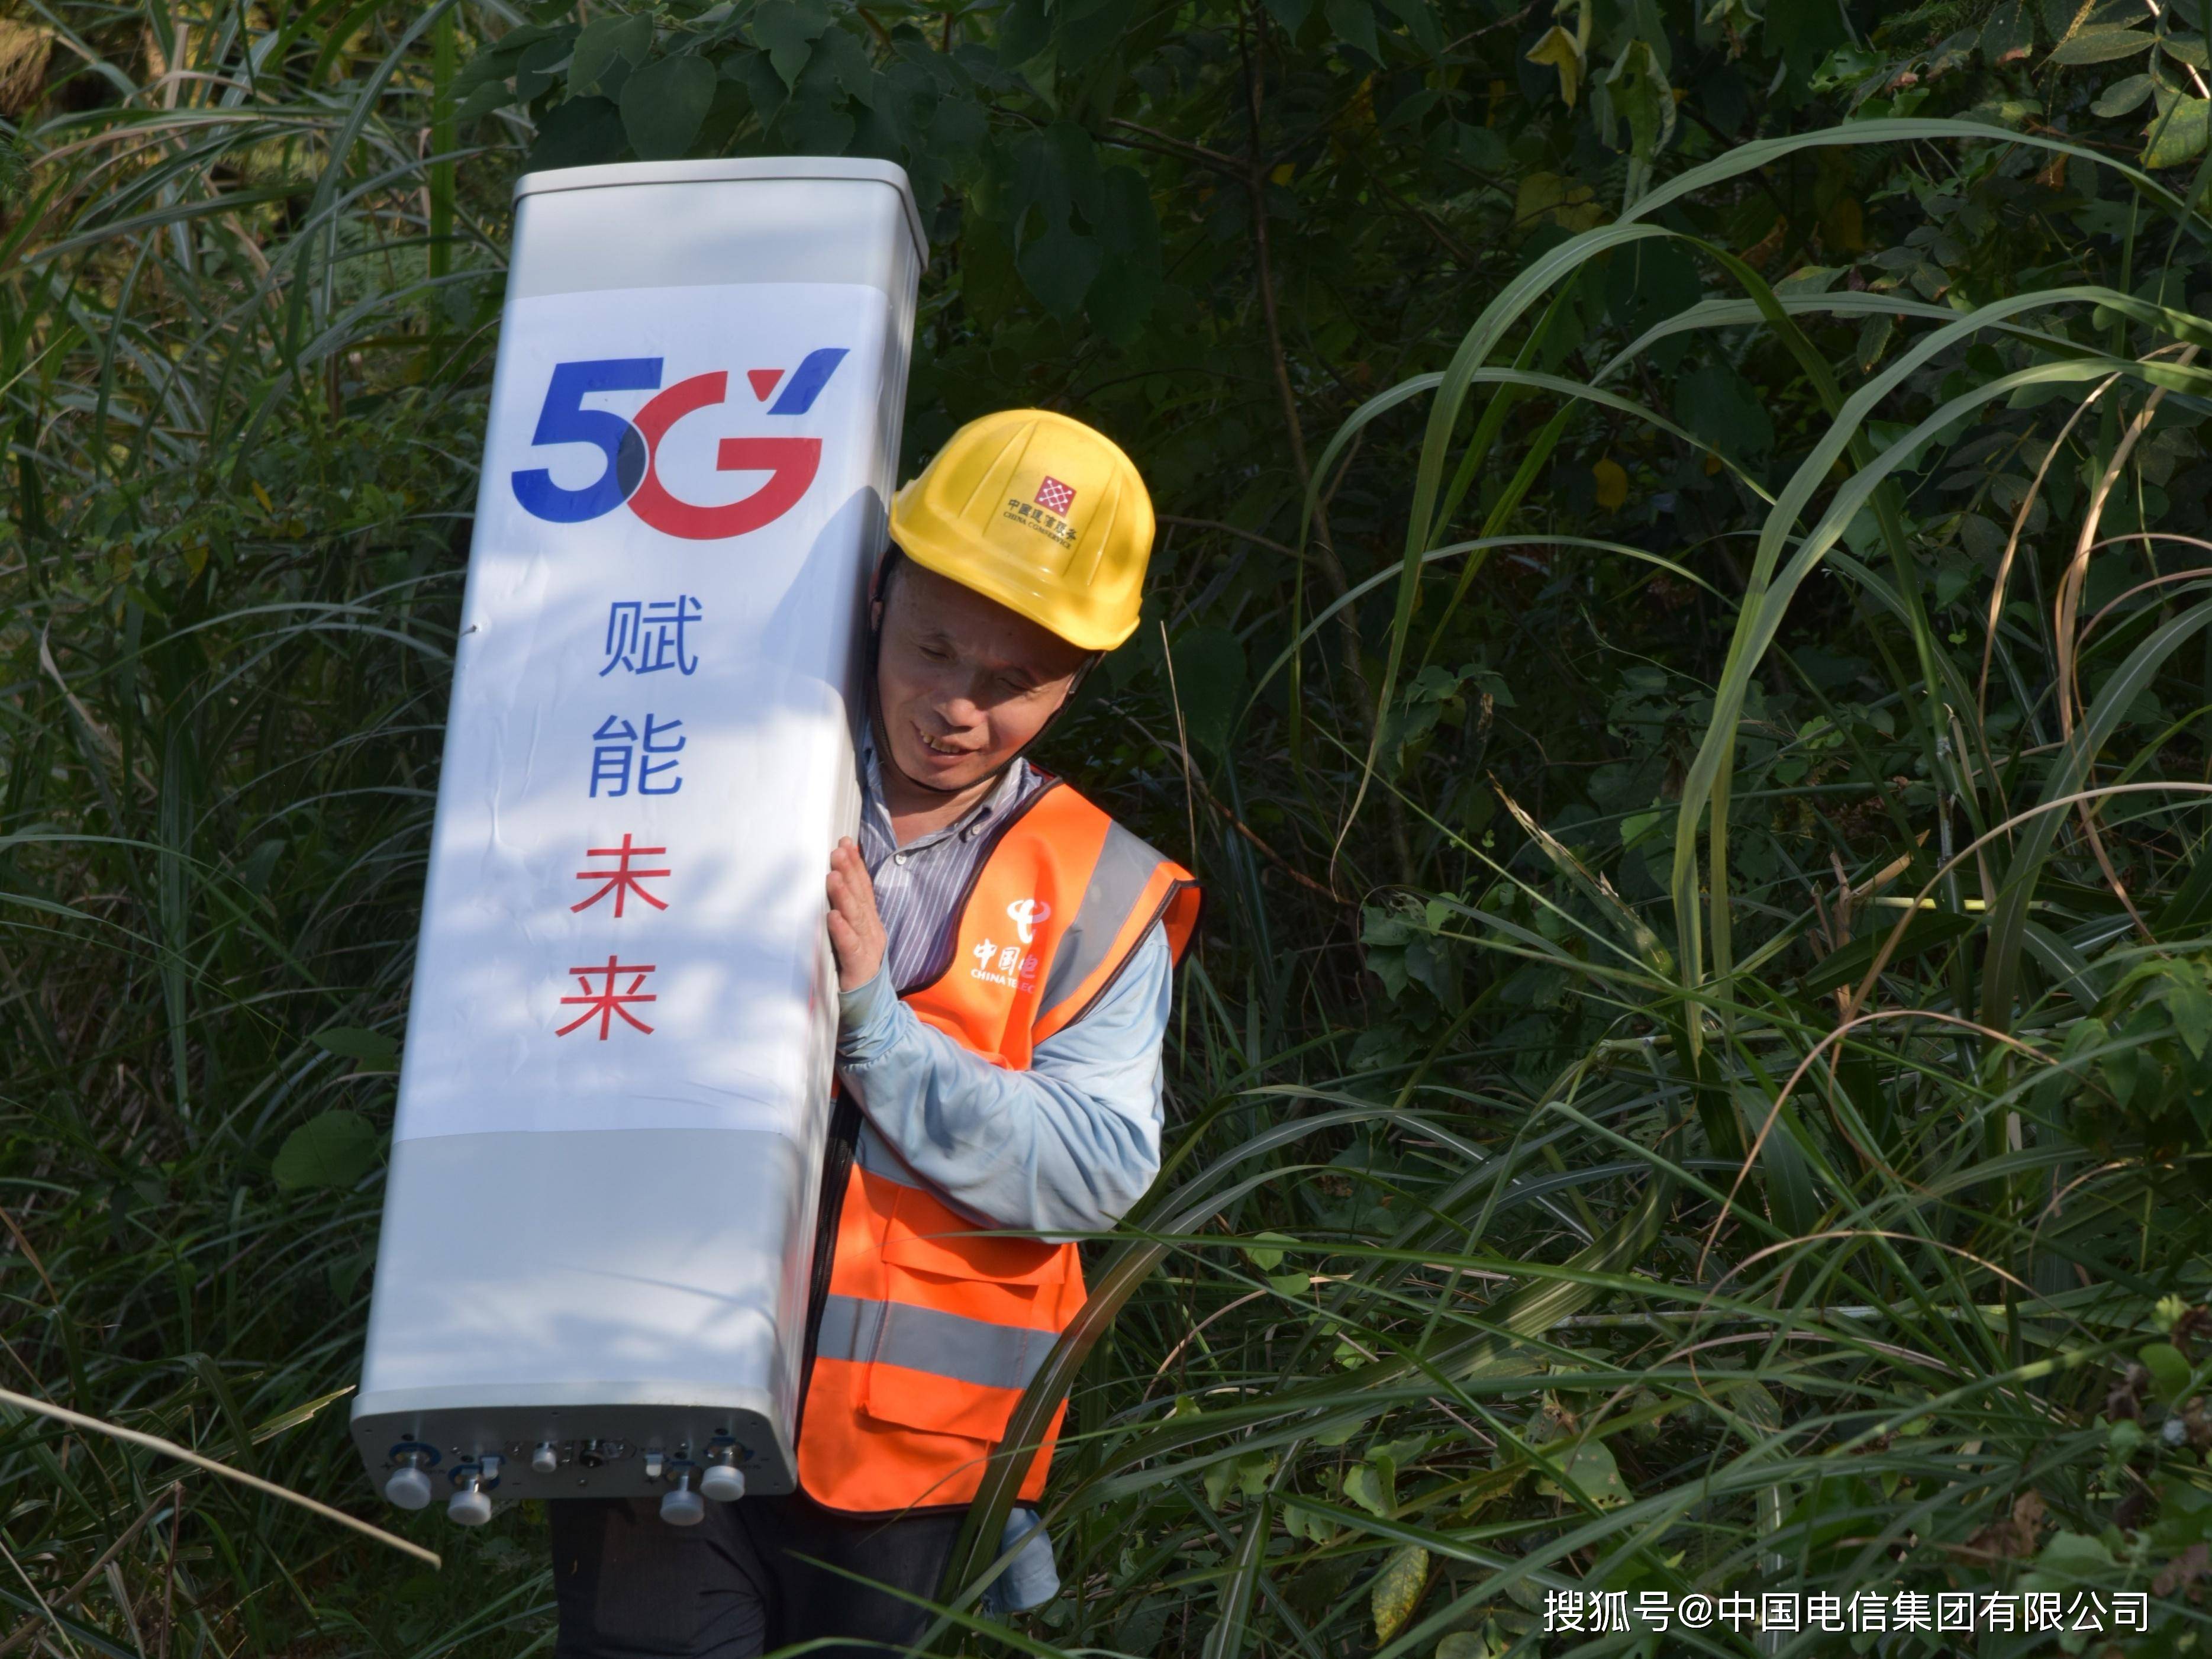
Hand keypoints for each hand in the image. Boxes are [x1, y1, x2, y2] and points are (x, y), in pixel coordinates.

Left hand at [826, 837, 886, 992]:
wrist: (870, 1011)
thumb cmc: (853, 971)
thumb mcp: (850, 937)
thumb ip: (844, 914)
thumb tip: (827, 885)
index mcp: (869, 922)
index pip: (863, 888)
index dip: (855, 865)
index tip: (845, 843)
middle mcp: (872, 931)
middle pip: (861, 896)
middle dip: (850, 871)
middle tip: (838, 850)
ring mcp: (868, 948)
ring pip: (856, 917)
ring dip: (844, 894)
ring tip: (833, 875)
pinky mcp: (859, 968)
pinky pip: (850, 947)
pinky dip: (842, 931)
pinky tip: (832, 917)